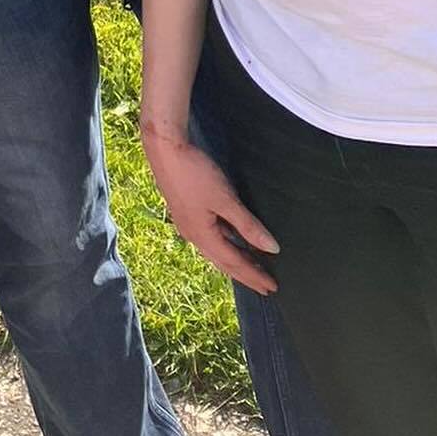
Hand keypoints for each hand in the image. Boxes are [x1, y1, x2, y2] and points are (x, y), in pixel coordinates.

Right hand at [142, 128, 278, 294]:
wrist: (164, 148)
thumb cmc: (194, 173)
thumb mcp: (225, 199)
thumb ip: (248, 225)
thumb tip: (272, 248)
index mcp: (202, 236)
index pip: (234, 263)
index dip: (254, 275)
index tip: (271, 287)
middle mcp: (193, 235)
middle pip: (224, 261)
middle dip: (245, 273)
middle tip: (265, 286)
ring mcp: (188, 223)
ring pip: (217, 249)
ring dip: (235, 259)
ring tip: (253, 266)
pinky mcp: (187, 211)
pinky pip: (210, 236)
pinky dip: (226, 242)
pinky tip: (233, 238)